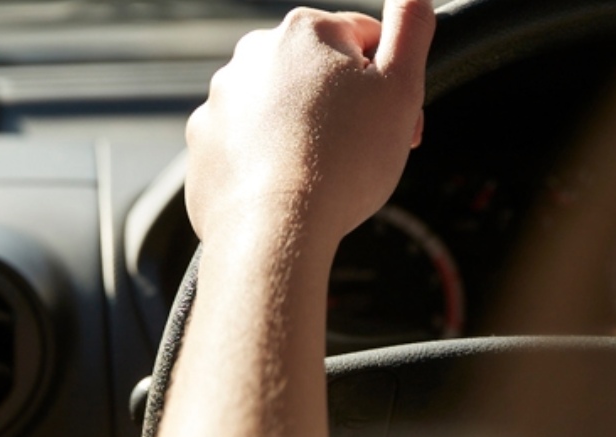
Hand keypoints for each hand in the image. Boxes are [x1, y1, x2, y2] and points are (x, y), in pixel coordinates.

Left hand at [184, 1, 432, 246]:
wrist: (274, 229)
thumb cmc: (341, 164)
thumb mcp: (400, 87)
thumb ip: (412, 29)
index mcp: (302, 32)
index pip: (364, 41)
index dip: (389, 83)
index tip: (394, 120)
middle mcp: (252, 57)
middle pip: (319, 74)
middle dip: (345, 107)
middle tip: (363, 151)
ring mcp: (220, 100)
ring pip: (281, 109)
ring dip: (305, 132)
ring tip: (322, 171)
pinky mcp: (203, 143)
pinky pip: (247, 144)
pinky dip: (267, 160)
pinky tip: (286, 185)